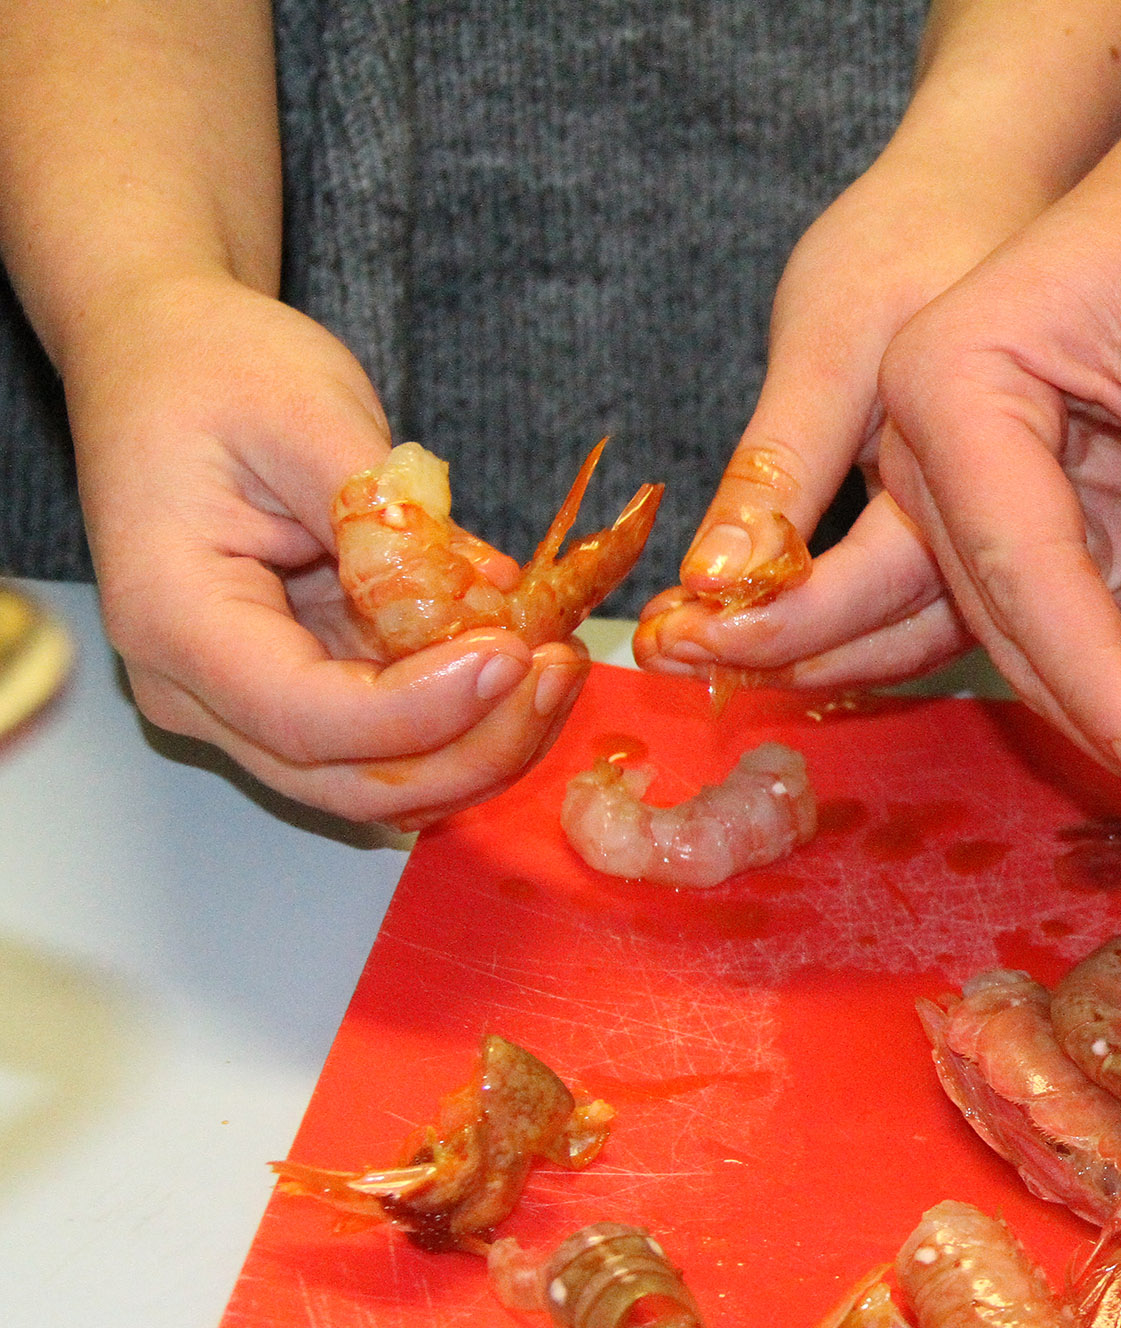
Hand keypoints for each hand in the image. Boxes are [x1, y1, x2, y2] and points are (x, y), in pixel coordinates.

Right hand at [70, 274, 585, 826]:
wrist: (165, 356)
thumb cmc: (216, 370)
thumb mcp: (307, 414)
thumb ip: (391, 517)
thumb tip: (490, 594)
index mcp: (174, 617)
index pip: (308, 716)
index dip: (424, 708)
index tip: (515, 654)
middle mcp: (197, 687)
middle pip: (350, 780)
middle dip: (474, 747)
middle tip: (560, 669)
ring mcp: (246, 701)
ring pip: (380, 783)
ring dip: (483, 746)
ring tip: (557, 663)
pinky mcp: (300, 691)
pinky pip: (391, 746)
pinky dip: (468, 726)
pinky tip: (526, 665)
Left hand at [630, 148, 998, 691]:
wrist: (982, 194)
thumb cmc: (908, 246)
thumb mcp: (826, 342)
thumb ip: (779, 471)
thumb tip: (713, 582)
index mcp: (979, 482)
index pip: (870, 596)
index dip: (766, 631)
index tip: (673, 642)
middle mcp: (1012, 526)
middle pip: (900, 638)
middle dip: (783, 662)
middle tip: (674, 662)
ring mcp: (1004, 532)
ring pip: (912, 634)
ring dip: (813, 656)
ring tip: (712, 657)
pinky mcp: (982, 526)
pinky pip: (918, 603)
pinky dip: (846, 623)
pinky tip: (777, 624)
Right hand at [874, 135, 1120, 804]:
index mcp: (947, 381)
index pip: (1016, 559)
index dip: (1095, 675)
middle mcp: (936, 447)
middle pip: (1008, 616)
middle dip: (1100, 712)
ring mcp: (982, 494)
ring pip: (1036, 638)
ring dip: (1115, 711)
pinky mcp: (1044, 526)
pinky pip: (1083, 625)